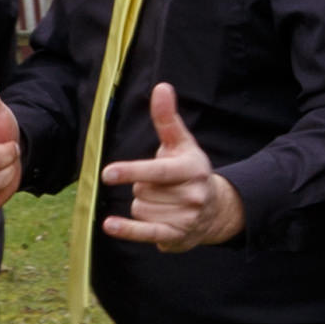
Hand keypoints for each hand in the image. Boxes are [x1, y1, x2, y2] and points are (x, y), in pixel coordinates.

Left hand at [99, 83, 245, 251]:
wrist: (215, 208)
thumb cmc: (189, 170)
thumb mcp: (181, 143)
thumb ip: (167, 118)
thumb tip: (161, 87)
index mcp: (193, 168)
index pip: (158, 171)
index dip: (132, 171)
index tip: (108, 173)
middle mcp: (193, 194)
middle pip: (142, 190)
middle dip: (142, 186)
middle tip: (160, 185)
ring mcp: (186, 217)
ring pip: (140, 209)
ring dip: (142, 205)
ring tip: (163, 201)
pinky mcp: (177, 236)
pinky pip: (145, 232)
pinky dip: (127, 229)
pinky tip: (110, 225)